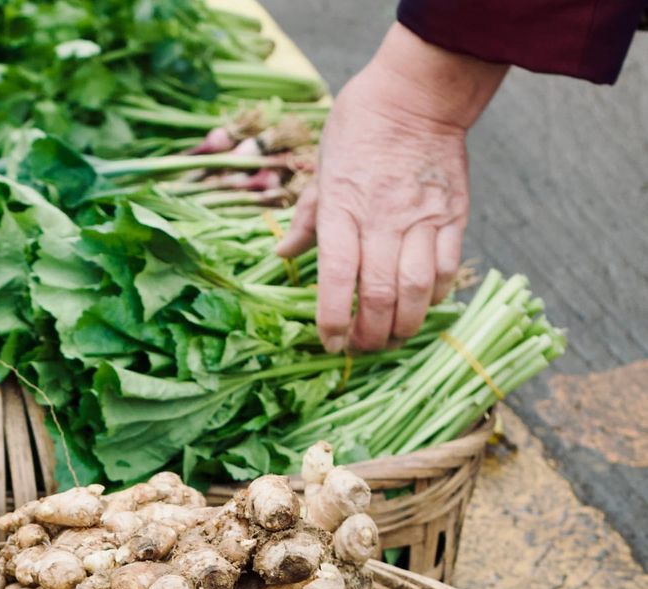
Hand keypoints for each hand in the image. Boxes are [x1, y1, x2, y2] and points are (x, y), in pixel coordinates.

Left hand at [276, 25, 506, 352]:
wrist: (417, 94)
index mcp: (343, 210)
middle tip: (363, 347)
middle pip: (379, 295)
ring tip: (392, 337)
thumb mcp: (323, 169)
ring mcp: (421, 218)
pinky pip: (446, 270)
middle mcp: (382, 219)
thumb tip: (282, 254)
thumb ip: (307, 218)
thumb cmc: (361, 128)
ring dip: (404, 326)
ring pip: (416, 291)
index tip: (330, 343)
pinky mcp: (452, 215)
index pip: (336, 279)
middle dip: (370, 335)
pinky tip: (422, 304)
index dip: (333, 321)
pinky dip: (434, 297)